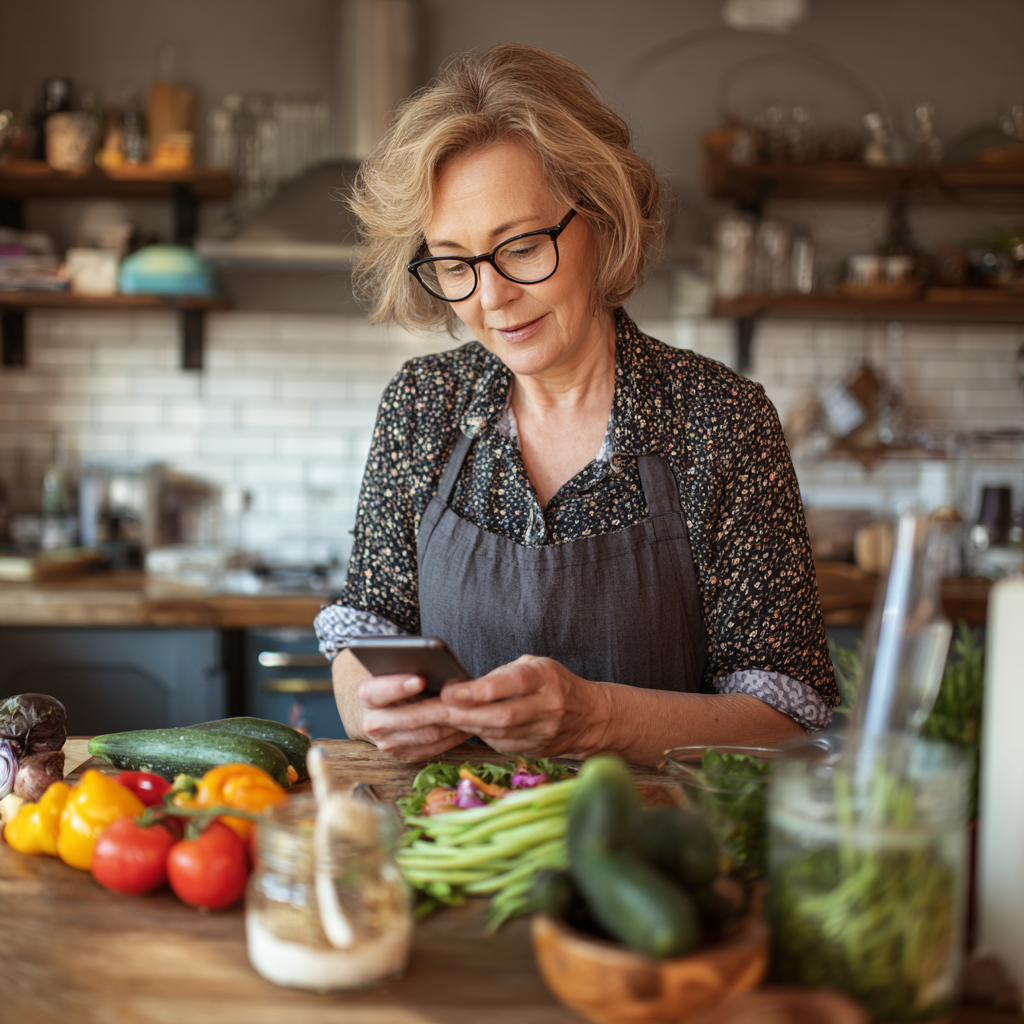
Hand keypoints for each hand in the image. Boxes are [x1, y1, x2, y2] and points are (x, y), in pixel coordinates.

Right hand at [356, 673, 469, 760]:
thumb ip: (411, 667)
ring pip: (427, 735)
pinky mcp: (404, 755)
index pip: (378, 692)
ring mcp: (387, 743)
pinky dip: (453, 736)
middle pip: (410, 719)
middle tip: (462, 698)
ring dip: (452, 723)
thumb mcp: (397, 668)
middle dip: (439, 708)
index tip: (420, 679)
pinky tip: (468, 724)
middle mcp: (373, 723)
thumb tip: (438, 669)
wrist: (383, 706)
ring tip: (472, 709)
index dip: (399, 686)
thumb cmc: (398, 678)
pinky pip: (434, 748)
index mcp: (367, 695)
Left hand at [438, 655, 608, 758]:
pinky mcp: (537, 750)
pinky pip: (502, 745)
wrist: (591, 716)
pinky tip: (466, 728)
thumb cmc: (555, 684)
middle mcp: (548, 707)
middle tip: (435, 711)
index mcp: (546, 678)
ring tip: (441, 720)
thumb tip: (463, 688)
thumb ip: (502, 675)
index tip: (452, 691)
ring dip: (467, 728)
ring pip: (500, 734)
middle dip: (465, 714)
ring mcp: (544, 732)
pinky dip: (481, 737)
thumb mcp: (533, 666)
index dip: (482, 689)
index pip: (513, 683)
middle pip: (502, 716)